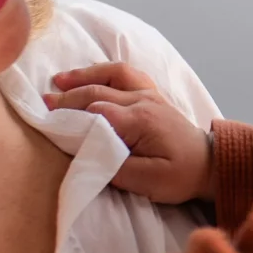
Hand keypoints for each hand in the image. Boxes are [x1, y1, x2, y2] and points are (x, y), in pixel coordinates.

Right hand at [48, 64, 214, 203]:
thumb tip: (88, 155)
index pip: (97, 112)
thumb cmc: (180, 176)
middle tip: (43, 105)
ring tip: (59, 80)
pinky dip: (104, 71)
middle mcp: (143, 100)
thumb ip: (116, 168)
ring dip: (83, 76)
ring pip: (111, 75)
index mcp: (140, 120)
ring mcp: (149, 94)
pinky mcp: (152, 94)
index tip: (48, 122)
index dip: (71, 116)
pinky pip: (125, 73)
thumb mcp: (148, 182)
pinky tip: (89, 74)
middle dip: (68, 97)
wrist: (209, 165)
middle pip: (98, 91)